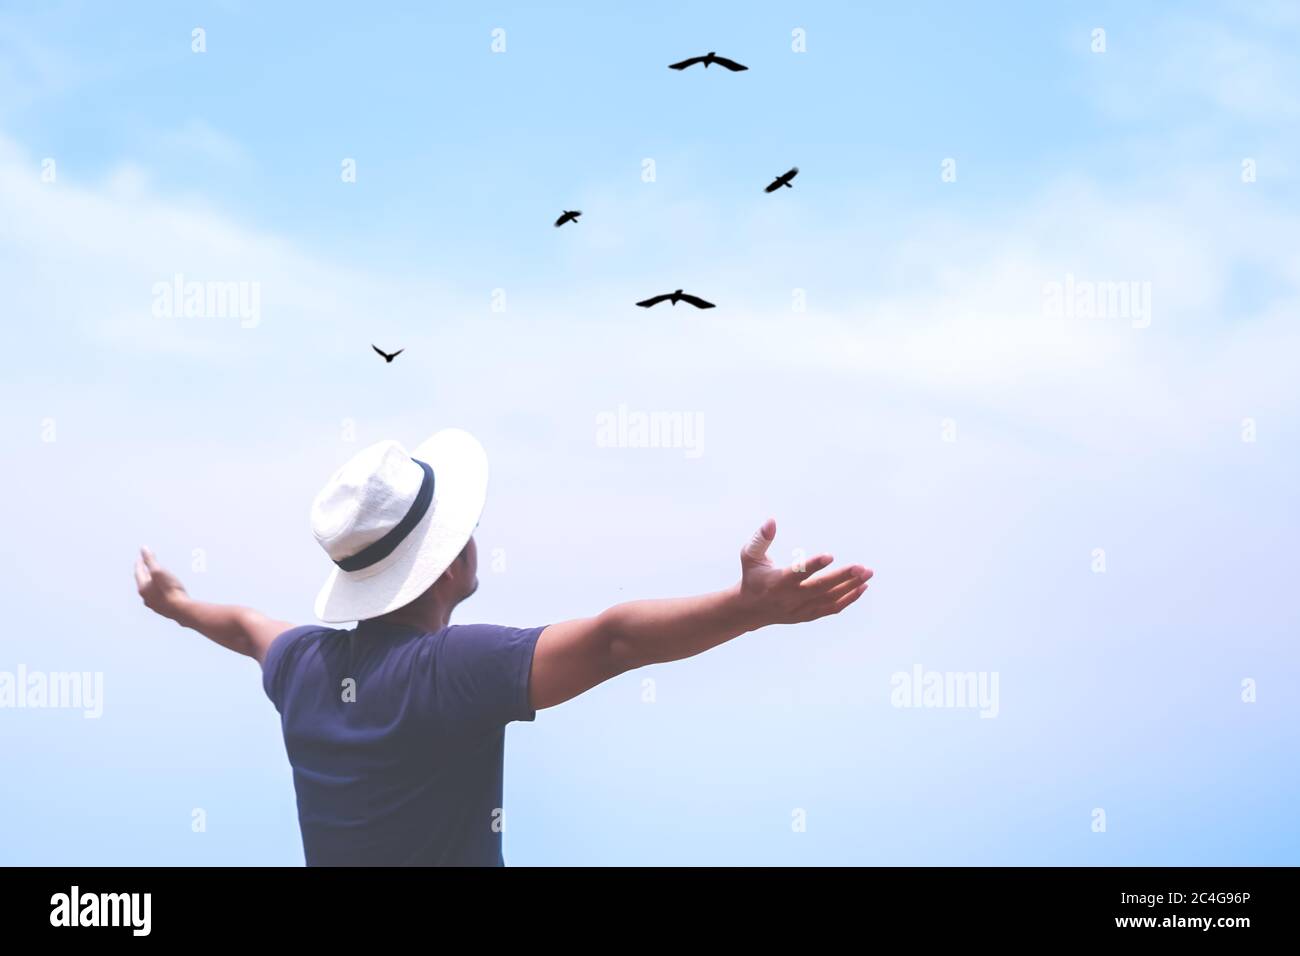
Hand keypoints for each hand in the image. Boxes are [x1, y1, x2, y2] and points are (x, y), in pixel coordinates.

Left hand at [133, 546, 190, 620]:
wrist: (181, 609)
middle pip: (143, 582)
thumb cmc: (169, 589)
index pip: (138, 572)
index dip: (140, 563)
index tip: (140, 557)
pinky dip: (159, 591)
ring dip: (152, 583)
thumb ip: (150, 560)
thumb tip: (143, 549)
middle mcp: (146, 597)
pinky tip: (165, 591)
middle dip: (145, 573)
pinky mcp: (164, 609)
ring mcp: (155, 604)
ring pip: (151, 591)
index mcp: (143, 588)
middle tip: (147, 566)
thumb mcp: (158, 571)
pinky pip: (159, 597)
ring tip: (156, 578)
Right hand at [737, 519, 871, 626]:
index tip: (830, 556)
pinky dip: (848, 599)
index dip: (813, 565)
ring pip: (829, 599)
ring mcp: (801, 609)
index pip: (797, 574)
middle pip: (820, 588)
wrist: (750, 610)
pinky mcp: (808, 615)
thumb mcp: (750, 556)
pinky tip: (862, 587)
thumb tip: (772, 520)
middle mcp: (790, 598)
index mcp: (776, 582)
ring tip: (867, 573)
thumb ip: (760, 539)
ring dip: (850, 587)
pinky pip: (832, 608)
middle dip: (842, 577)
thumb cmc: (752, 576)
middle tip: (862, 567)